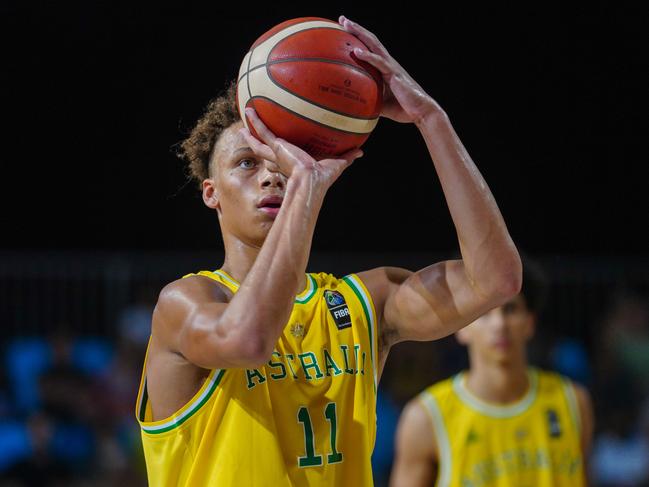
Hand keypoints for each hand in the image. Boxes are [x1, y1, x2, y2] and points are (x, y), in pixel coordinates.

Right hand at [241, 107, 362, 188]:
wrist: (311, 182)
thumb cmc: (322, 178)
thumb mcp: (337, 163)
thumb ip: (347, 156)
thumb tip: (361, 151)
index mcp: (293, 164)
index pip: (283, 159)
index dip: (279, 155)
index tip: (277, 148)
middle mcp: (282, 160)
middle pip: (266, 151)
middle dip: (259, 143)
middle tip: (252, 135)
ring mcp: (276, 154)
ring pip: (259, 142)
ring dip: (251, 133)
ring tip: (244, 123)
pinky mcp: (276, 147)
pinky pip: (263, 132)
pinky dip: (255, 121)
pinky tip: (249, 110)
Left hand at [339, 15, 441, 124]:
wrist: (421, 112)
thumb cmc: (403, 109)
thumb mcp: (381, 104)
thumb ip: (369, 99)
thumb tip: (353, 105)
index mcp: (385, 68)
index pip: (370, 48)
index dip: (359, 38)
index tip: (344, 30)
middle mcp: (388, 63)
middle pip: (371, 40)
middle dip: (356, 29)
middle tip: (342, 19)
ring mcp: (391, 67)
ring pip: (374, 45)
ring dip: (360, 33)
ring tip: (346, 24)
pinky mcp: (394, 75)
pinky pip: (379, 63)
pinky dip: (368, 56)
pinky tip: (356, 51)